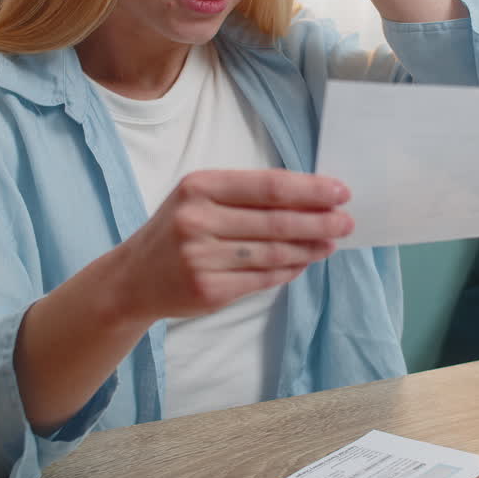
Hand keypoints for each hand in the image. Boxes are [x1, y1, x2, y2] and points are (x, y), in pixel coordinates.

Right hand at [119, 169, 352, 320]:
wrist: (133, 278)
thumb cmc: (176, 230)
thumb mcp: (200, 197)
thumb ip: (247, 195)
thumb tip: (310, 198)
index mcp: (199, 187)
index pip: (268, 186)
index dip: (310, 190)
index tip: (340, 191)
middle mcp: (197, 220)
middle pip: (276, 221)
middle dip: (319, 221)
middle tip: (346, 221)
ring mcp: (201, 258)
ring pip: (274, 252)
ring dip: (310, 248)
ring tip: (331, 243)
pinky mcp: (208, 290)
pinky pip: (263, 279)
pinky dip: (289, 270)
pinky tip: (305, 262)